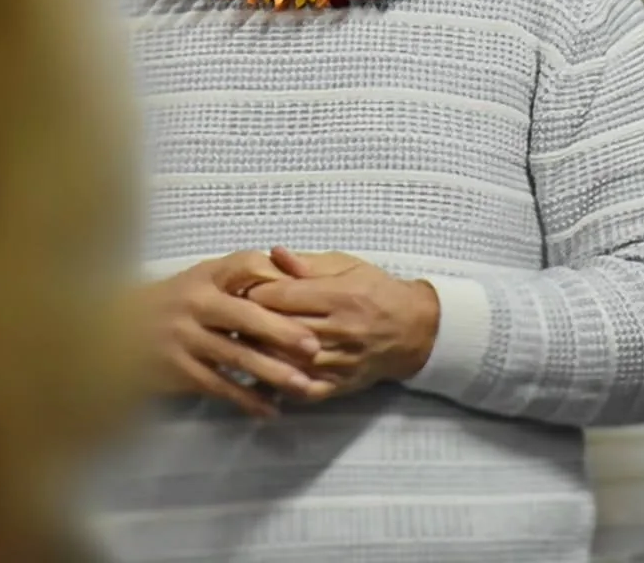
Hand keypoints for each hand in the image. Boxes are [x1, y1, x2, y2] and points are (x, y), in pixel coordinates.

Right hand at [138, 251, 331, 418]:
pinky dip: (246, 399)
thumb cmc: (173, 301)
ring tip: (302, 385)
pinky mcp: (179, 370)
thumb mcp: (202, 278)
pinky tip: (269, 409)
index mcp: (205, 276)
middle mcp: (196, 303)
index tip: (310, 297)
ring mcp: (185, 338)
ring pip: (235, 356)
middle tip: (314, 347)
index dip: (277, 280)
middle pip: (244, 316)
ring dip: (272, 372)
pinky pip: (219, 386)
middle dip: (281, 332)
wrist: (117, 329)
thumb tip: (289, 270)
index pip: (245, 267)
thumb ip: (240, 275)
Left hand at [245, 247, 439, 398]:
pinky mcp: (341, 386)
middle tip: (229, 315)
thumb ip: (308, 263)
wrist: (415, 330)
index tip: (238, 288)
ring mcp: (340, 362)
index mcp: (339, 296)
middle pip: (281, 329)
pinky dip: (280, 384)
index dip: (256, 291)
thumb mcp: (347, 265)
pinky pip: (304, 389)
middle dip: (251, 321)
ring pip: (287, 361)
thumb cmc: (377, 290)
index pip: (284, 296)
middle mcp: (339, 331)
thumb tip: (273, 253)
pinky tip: (260, 376)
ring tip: (238, 341)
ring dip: (259, 353)